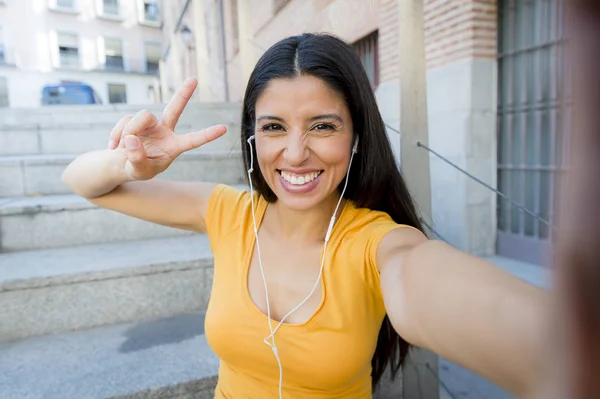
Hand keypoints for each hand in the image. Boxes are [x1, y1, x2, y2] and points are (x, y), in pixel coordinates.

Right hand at [107, 77, 226, 180]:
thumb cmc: (137, 169)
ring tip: (122, 147)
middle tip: (194, 79)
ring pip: (142, 116)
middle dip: (183, 94)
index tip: (224, 128)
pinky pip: (125, 121)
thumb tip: (132, 138)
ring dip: (129, 131)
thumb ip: (138, 159)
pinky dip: (117, 135)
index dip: (207, 135)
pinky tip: (115, 147)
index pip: (193, 140)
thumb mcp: (139, 171)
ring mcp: (150, 124)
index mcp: (174, 146)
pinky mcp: (135, 120)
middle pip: (174, 109)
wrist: (120, 164)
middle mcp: (165, 131)